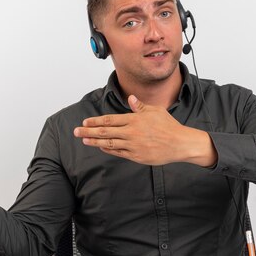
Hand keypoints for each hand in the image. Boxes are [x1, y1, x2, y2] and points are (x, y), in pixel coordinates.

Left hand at [73, 95, 217, 166]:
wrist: (179, 144)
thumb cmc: (168, 126)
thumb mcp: (156, 111)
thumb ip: (141, 106)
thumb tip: (132, 98)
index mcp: (134, 119)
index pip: (110, 120)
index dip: (96, 121)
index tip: (85, 122)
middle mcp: (131, 132)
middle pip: (105, 132)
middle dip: (89, 131)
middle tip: (76, 131)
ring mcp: (133, 145)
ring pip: (109, 143)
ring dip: (95, 142)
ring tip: (84, 140)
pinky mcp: (136, 156)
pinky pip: (118, 153)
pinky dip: (108, 149)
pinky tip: (101, 147)